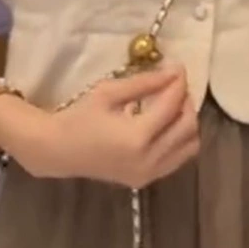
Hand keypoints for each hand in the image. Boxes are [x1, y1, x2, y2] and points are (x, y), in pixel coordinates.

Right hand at [10, 64, 199, 187]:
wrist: (59, 151)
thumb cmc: (79, 117)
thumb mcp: (109, 92)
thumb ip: (144, 82)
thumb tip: (174, 72)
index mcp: (137, 137)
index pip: (172, 105)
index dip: (178, 83)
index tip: (179, 67)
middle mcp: (148, 159)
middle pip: (188, 127)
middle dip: (186, 101)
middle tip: (175, 85)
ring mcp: (149, 174)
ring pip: (189, 146)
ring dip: (187, 122)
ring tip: (171, 105)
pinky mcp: (146, 180)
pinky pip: (177, 159)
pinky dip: (179, 140)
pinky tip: (164, 125)